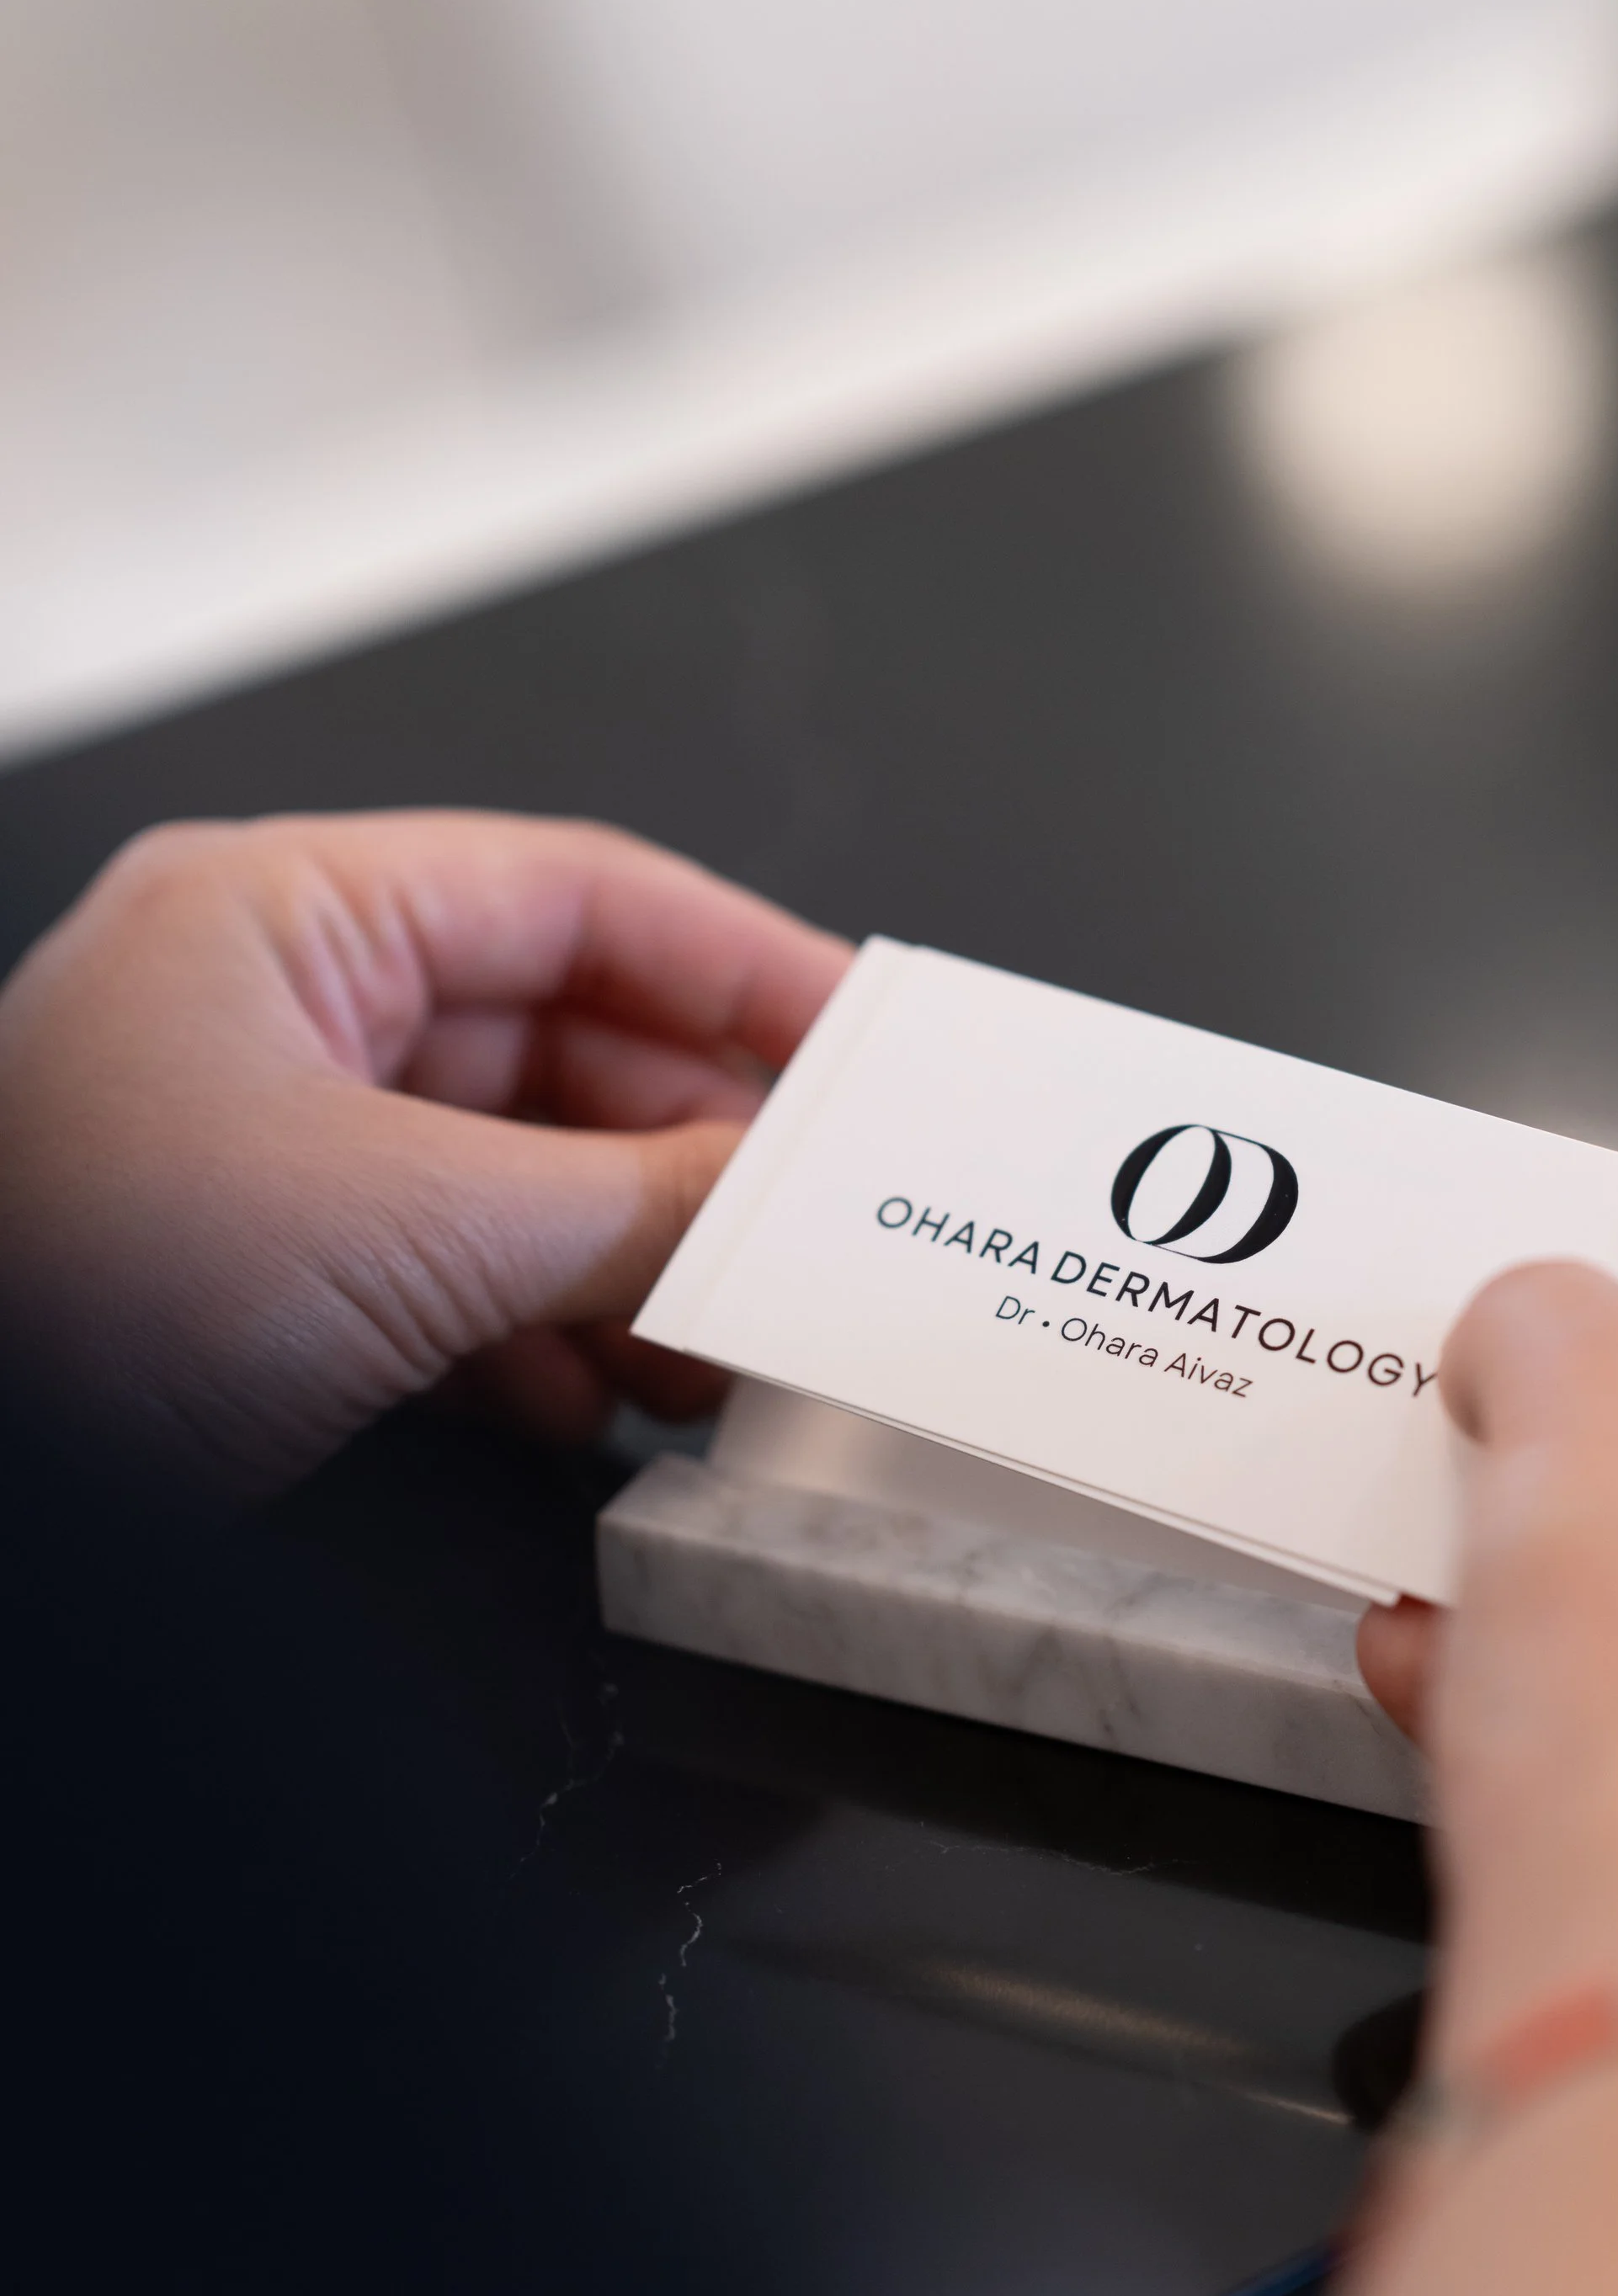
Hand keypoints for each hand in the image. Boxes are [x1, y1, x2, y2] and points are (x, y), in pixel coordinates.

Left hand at [0, 812, 847, 1496]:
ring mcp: (259, 1142)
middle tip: (809, 1220)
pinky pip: (445, 1269)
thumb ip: (629, 1205)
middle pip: (556, 1037)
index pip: (572, 895)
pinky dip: (537, 1335)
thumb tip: (782, 1195)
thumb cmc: (71, 1304)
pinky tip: (595, 1400)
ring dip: (625, 1260)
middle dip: (689, 1148)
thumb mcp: (407, 1235)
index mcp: (281, 918)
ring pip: (510, 1169)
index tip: (860, 1038)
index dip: (738, 962)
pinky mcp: (255, 1271)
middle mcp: (271, 1007)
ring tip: (717, 1337)